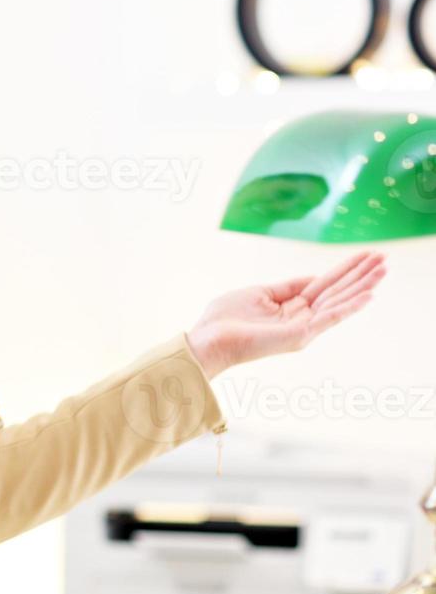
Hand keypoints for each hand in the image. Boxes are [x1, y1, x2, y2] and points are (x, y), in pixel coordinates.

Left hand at [186, 250, 386, 378]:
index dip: (345, 269)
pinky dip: (349, 306)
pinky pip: (329, 317)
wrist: (209, 339)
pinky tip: (368, 295)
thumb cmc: (226, 318)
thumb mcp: (259, 292)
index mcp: (291, 306)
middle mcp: (302, 317)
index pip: (325, 283)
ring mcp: (303, 327)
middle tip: (385, 258)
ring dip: (363, 285)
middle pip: (337, 290)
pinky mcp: (300, 335)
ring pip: (339, 301)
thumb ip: (287, 286)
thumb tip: (313, 277)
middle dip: (361, 273)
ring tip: (384, 269)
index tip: (365, 255)